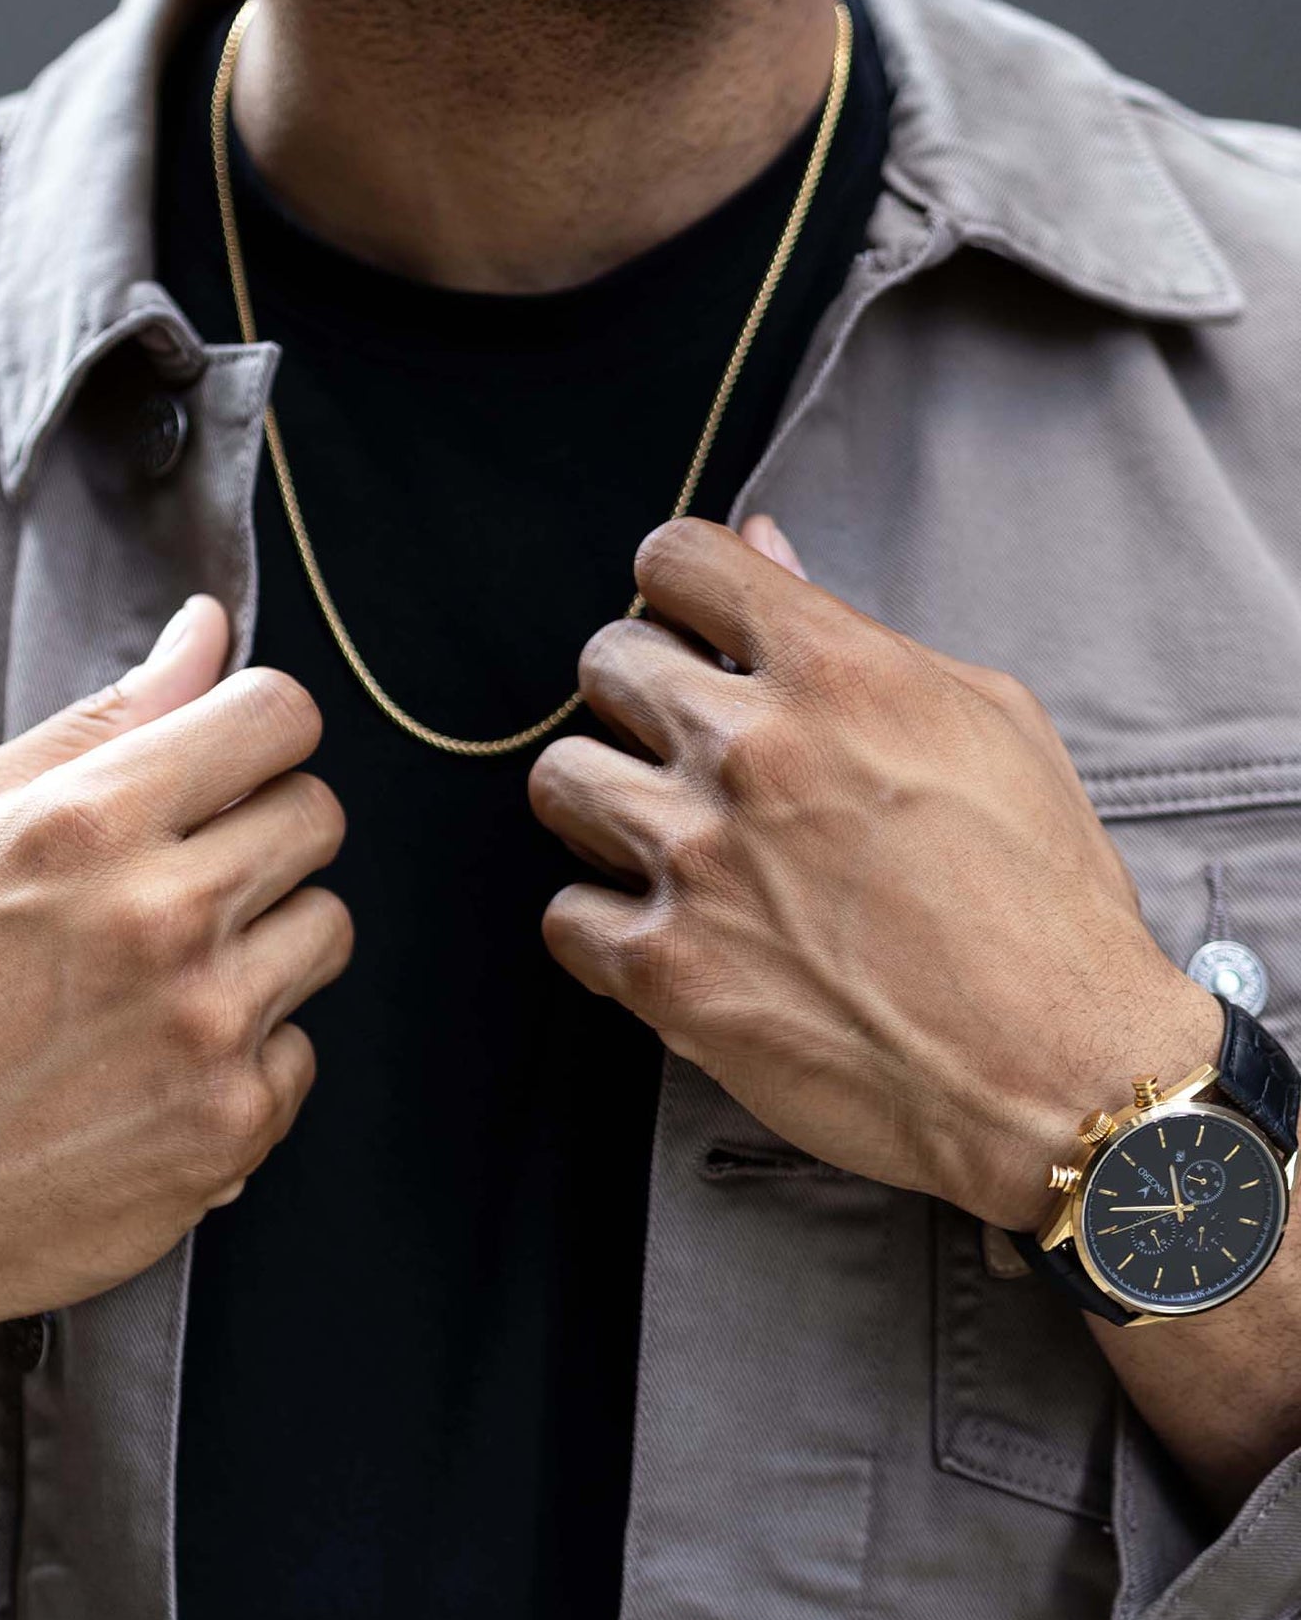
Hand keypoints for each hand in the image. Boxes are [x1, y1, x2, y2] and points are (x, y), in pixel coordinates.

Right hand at [0, 596, 351, 1405]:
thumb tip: (207, 632)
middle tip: (180, 883)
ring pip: (326, 930)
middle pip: (319, 815)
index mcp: (89, 822)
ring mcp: (209, 1029)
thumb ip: (97, 723)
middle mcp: (165, 916)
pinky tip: (155, 1071)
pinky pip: (300, 1051)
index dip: (255, 735)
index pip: (278, 715)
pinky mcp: (233, 1127)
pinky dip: (244, 1058)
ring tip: (162, 983)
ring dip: (262, 945)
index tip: (221, 771)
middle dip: (262, 832)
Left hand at [529, 514, 1220, 1230]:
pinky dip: (604, 927)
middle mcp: (750, 750)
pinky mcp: (665, 969)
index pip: (681, 559)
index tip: (691, 628)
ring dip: (605, 805)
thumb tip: (763, 547)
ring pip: (561, 782)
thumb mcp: (989, 726)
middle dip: (639, 697)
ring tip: (665, 843)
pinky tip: (666, 936)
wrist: (1058, 1073)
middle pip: (606, 664)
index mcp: (836, 670)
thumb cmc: (1044, 899)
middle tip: (685, 750)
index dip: (676, 589)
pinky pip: (565, 914)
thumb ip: (855, 633)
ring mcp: (696, 860)